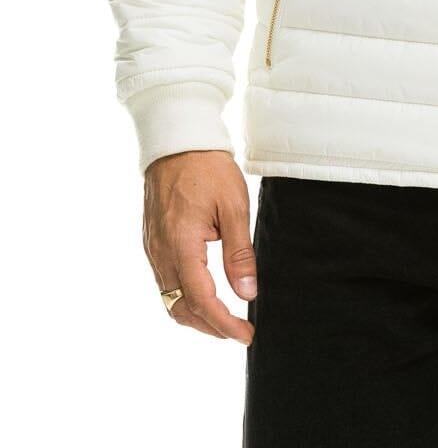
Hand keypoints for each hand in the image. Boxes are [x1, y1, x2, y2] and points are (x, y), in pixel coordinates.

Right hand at [142, 149, 256, 343]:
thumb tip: (247, 294)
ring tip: (225, 319)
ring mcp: (152, 249)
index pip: (201, 300)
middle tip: (239, 332)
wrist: (176, 141)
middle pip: (181, 308)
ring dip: (196, 315)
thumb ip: (239, 253)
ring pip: (170, 299)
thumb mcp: (233, 206)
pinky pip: (165, 282)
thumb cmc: (208, 168)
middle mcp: (160, 252)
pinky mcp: (152, 242)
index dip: (224, 323)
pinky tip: (205, 294)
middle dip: (210, 326)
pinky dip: (184, 297)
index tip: (245, 335)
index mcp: (181, 244)